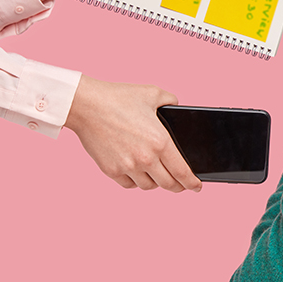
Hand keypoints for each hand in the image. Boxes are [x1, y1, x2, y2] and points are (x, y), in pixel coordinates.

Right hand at [64, 76, 200, 191]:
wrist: (86, 105)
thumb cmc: (118, 98)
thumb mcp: (153, 94)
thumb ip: (171, 101)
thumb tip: (178, 106)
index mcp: (161, 142)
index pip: (183, 172)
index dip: (192, 183)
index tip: (197, 187)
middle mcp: (146, 158)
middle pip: (168, 184)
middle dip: (178, 187)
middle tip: (180, 185)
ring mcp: (127, 166)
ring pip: (148, 186)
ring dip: (156, 183)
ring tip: (158, 176)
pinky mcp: (110, 170)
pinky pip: (129, 184)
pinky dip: (135, 181)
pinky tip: (138, 174)